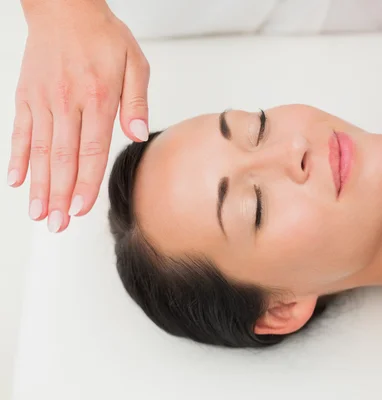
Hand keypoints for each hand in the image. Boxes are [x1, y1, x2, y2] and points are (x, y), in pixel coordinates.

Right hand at [7, 0, 149, 231]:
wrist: (64, 7)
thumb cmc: (104, 36)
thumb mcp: (135, 62)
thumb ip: (137, 101)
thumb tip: (137, 133)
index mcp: (98, 98)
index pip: (92, 150)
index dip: (86, 183)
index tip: (81, 209)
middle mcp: (68, 103)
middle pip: (64, 158)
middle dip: (61, 195)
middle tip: (58, 225)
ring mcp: (43, 101)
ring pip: (41, 151)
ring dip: (39, 185)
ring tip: (38, 214)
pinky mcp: (27, 96)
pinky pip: (20, 132)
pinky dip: (18, 158)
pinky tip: (16, 182)